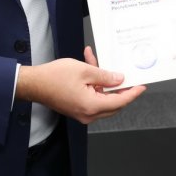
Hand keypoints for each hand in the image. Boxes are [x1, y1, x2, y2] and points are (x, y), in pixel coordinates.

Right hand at [16, 47, 145, 123]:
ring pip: (102, 99)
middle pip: (113, 103)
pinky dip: (93, 84)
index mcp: (91, 106)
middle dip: (120, 87)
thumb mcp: (84, 71)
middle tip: (127, 75)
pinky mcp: (76, 108)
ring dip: (103, 82)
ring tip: (96, 61)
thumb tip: (119, 79)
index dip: (132, 93)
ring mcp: (81, 113)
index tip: (141, 86)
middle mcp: (88, 114)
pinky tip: (89, 65)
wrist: (33, 83)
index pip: (120, 102)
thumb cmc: (54, 77)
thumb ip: (105, 76)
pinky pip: (92, 97)